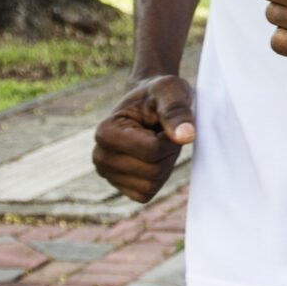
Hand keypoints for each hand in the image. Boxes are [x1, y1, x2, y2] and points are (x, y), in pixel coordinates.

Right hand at [92, 75, 195, 202]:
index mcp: (105, 132)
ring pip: (152, 184)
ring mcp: (108, 174)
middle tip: (163, 132)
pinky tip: (153, 157)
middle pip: (153, 171)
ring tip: (157, 142)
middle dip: (169, 152)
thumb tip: (186, 136)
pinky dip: (158, 177)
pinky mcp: (120, 187)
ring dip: (165, 164)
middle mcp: (100, 156)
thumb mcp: (170, 91)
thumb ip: (177, 111)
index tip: (165, 122)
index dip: (170, 138)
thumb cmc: (159, 94)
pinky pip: (147, 193)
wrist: (150, 103)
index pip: (152, 150)